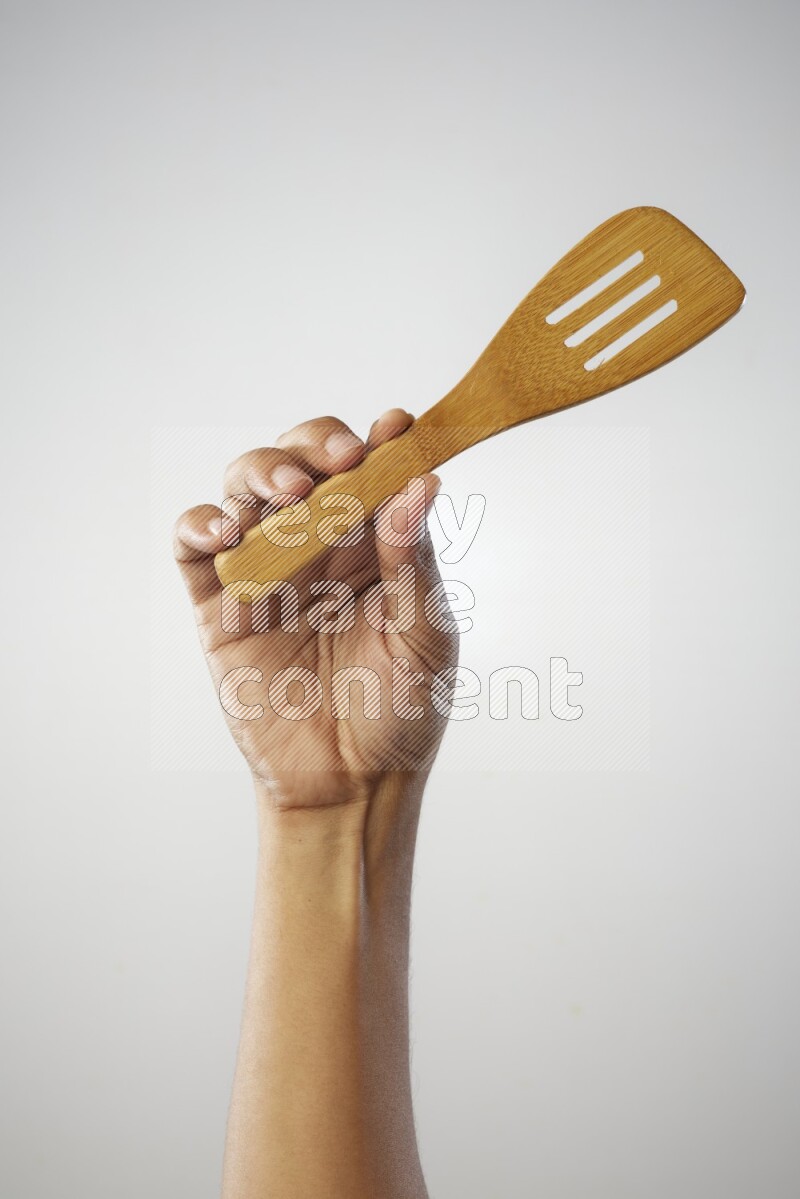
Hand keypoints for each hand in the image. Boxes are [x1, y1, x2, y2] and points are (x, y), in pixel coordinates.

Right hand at [174, 410, 457, 806]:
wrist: (350, 784)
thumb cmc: (400, 711)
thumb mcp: (425, 637)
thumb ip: (414, 563)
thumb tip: (421, 485)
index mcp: (375, 543)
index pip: (373, 471)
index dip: (383, 441)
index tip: (397, 428)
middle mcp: (318, 544)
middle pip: (303, 461)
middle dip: (316, 445)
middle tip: (341, 461)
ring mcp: (265, 567)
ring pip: (246, 487)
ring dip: (262, 473)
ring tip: (289, 495)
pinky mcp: (218, 602)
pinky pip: (194, 544)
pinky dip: (201, 523)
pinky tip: (227, 531)